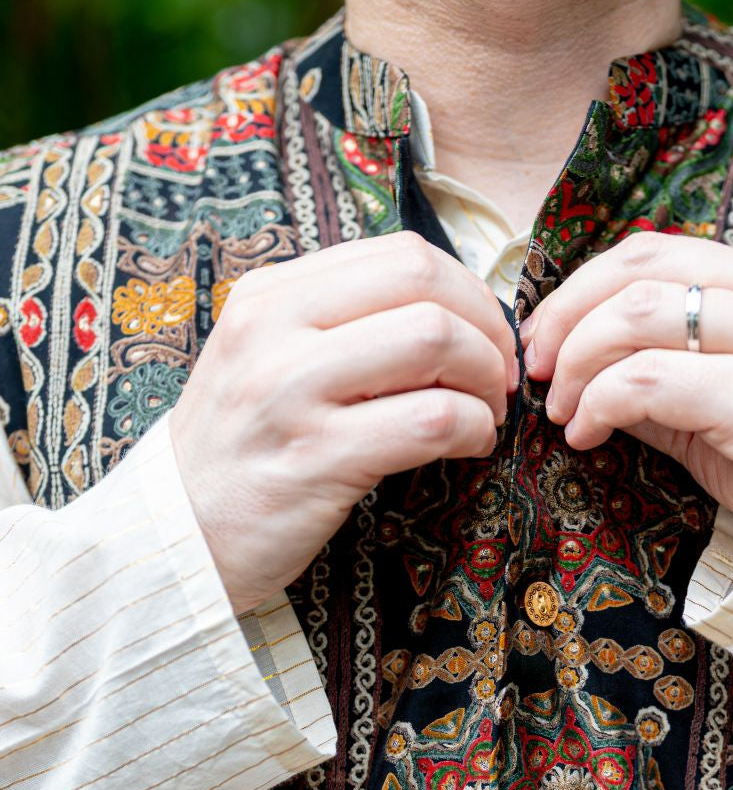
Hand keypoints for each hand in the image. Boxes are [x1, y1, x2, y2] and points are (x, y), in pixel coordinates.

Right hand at [169, 232, 518, 614]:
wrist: (178, 535)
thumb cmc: (242, 454)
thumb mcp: (266, 363)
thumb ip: (337, 328)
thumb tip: (447, 313)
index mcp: (269, 295)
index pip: (400, 254)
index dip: (468, 291)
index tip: (485, 336)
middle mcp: (275, 330)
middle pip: (424, 284)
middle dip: (487, 328)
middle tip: (498, 376)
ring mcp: (293, 393)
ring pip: (434, 341)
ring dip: (484, 380)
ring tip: (485, 414)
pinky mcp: (319, 459)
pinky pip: (431, 421)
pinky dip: (473, 429)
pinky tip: (470, 446)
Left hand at [519, 232, 732, 537]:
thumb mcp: (728, 396)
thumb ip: (661, 365)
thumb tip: (568, 356)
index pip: (657, 252)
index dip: (583, 287)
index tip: (545, 334)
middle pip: (638, 274)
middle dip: (567, 320)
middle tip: (537, 371)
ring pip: (637, 319)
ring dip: (577, 365)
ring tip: (564, 412)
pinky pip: (647, 382)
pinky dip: (599, 404)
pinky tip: (588, 435)